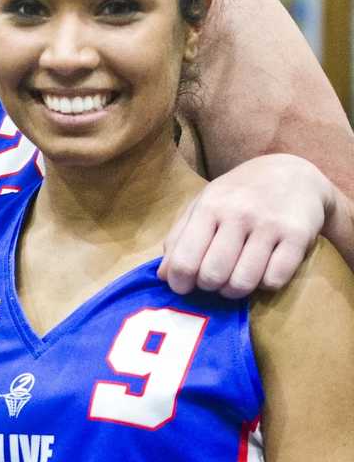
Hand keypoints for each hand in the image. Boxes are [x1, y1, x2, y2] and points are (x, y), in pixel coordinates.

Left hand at [159, 154, 332, 297]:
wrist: (292, 171)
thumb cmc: (238, 193)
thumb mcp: (202, 205)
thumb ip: (179, 238)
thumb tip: (162, 275)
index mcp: (210, 207)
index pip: (184, 261)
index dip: (179, 283)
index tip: (183, 286)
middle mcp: (239, 214)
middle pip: (213, 276)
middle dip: (208, 287)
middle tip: (213, 279)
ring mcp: (270, 225)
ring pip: (243, 282)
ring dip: (235, 290)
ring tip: (235, 279)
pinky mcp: (299, 236)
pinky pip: (275, 280)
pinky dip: (264, 284)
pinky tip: (262, 271)